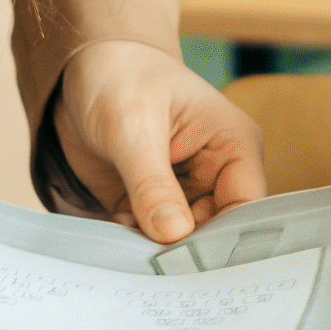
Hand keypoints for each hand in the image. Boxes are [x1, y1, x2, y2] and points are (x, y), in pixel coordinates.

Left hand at [52, 39, 267, 241]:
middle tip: (151, 260)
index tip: (190, 264)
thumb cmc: (120, 75)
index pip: (246, 208)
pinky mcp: (152, 205)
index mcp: (233, 145)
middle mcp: (216, 173)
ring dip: (154, 248)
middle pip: (216, 234)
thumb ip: (152, 182)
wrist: (84, 65)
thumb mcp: (133, 124)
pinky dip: (133, 243)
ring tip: (128, 234)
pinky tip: (116, 227)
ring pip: (182, 243)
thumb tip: (173, 235)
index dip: (224, 241)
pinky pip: (150, 240)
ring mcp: (184, 192)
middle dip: (184, 250)